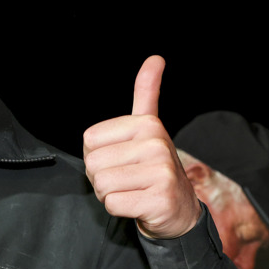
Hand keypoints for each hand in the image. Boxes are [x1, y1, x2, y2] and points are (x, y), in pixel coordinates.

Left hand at [83, 56, 200, 238]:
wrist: (179, 210)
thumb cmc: (153, 168)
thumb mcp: (148, 128)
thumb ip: (146, 93)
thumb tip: (156, 58)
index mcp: (147, 124)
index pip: (89, 140)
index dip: (97, 155)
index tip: (121, 159)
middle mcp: (156, 144)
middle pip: (93, 163)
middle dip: (101, 177)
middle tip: (127, 179)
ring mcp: (161, 172)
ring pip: (102, 184)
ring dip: (109, 194)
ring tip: (132, 191)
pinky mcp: (160, 199)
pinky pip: (113, 203)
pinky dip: (119, 209)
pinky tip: (139, 204)